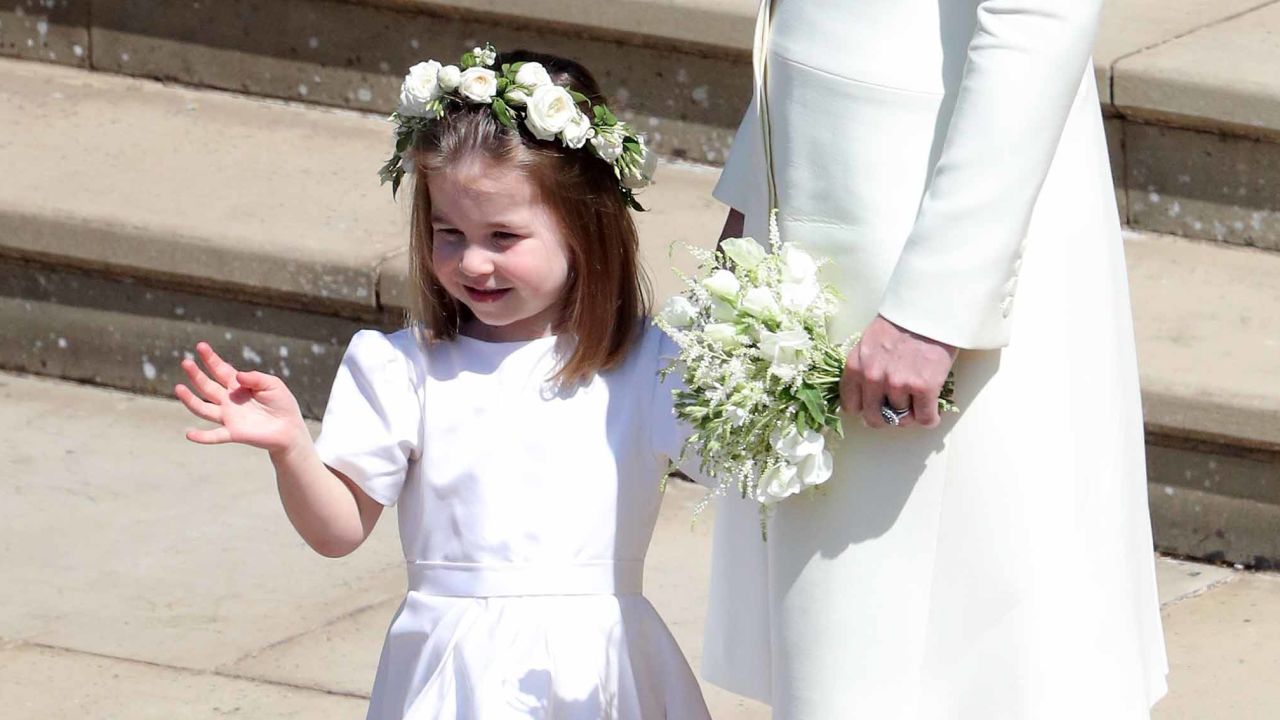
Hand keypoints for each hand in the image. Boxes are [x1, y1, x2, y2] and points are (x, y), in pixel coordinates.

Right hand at [175, 342, 308, 453]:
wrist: (290, 428)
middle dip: (196, 374)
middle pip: (207, 386)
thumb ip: (255, 378)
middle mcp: (229, 401)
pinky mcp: (233, 433)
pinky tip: (189, 434)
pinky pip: (214, 436)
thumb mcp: (273, 384)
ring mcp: (229, 417)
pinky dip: (202, 436)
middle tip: (186, 362)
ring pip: (203, 409)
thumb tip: (237, 376)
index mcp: (238, 386)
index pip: (220, 370)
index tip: (201, 346)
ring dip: (189, 400)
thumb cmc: (282, 404)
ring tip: (178, 388)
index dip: (211, 358)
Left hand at [840, 315, 957, 428]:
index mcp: (855, 367)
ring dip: (910, 414)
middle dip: (887, 418)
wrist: (928, 310)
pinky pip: (925, 418)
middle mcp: (873, 378)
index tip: (873, 408)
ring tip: (917, 401)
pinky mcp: (924, 388)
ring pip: (902, 419)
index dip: (864, 410)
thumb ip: (863, 369)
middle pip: (875, 418)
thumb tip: (866, 397)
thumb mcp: (868, 344)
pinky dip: (930, 419)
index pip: (851, 406)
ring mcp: (898, 384)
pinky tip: (932, 412)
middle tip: (897, 412)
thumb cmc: (900, 324)